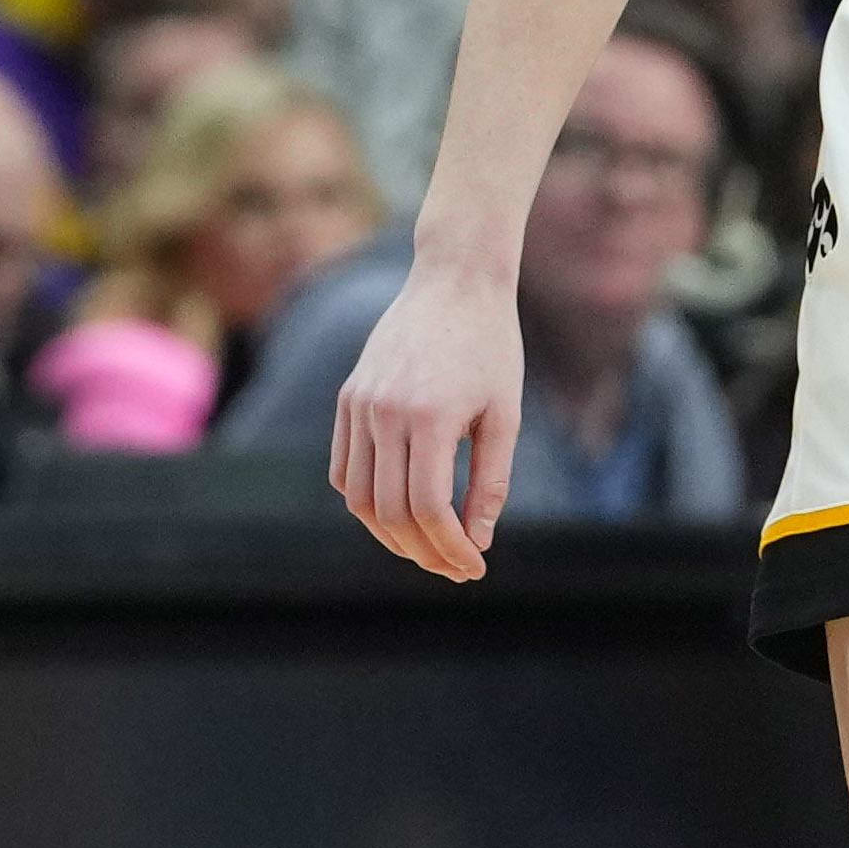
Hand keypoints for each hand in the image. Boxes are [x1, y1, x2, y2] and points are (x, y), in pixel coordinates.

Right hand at [333, 264, 521, 578]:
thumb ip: (492, 481)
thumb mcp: (505, 415)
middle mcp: (384, 412)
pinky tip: (397, 512)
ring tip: (426, 548)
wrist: (454, 280)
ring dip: (390, 535)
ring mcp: (358, 404)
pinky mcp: (347, 398)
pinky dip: (364, 501)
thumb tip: (478, 541)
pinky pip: (342, 469)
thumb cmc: (491, 347)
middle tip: (455, 567)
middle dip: (424, 552)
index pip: (429, 509)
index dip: (450, 548)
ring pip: (358, 498)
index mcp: (429, 417)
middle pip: (390, 512)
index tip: (475, 567)